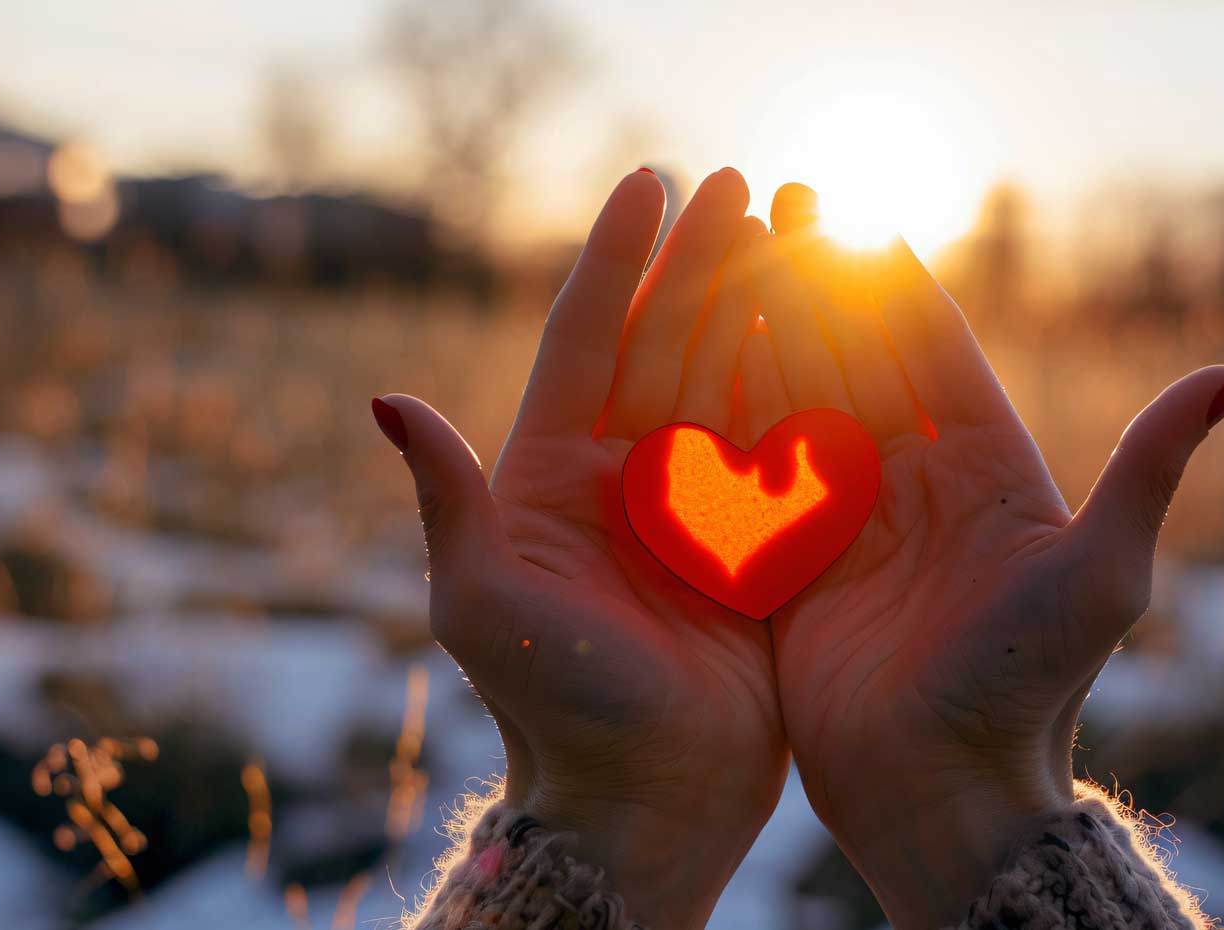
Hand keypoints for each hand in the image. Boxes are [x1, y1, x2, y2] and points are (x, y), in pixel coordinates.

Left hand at [372, 168, 787, 929]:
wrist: (643, 800)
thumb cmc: (551, 704)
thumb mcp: (481, 600)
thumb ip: (448, 499)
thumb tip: (386, 400)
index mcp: (554, 471)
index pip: (588, 340)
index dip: (615, 262)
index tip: (642, 184)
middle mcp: (625, 475)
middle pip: (668, 343)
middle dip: (702, 262)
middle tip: (738, 182)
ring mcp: (695, 507)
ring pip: (731, 381)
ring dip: (759, 306)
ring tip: (796, 230)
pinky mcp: (756, 545)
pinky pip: (785, 449)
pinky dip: (807, 385)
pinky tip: (837, 329)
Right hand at [749, 185, 1223, 926]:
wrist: (949, 796)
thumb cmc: (1030, 688)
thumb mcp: (1101, 576)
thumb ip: (1148, 469)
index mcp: (984, 463)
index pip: (928, 345)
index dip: (888, 276)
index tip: (853, 210)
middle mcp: (915, 479)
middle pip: (856, 356)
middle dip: (815, 282)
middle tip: (772, 206)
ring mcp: (850, 520)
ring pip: (798, 401)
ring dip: (763, 330)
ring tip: (721, 259)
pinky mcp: (793, 565)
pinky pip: (755, 474)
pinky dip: (725, 415)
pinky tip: (690, 362)